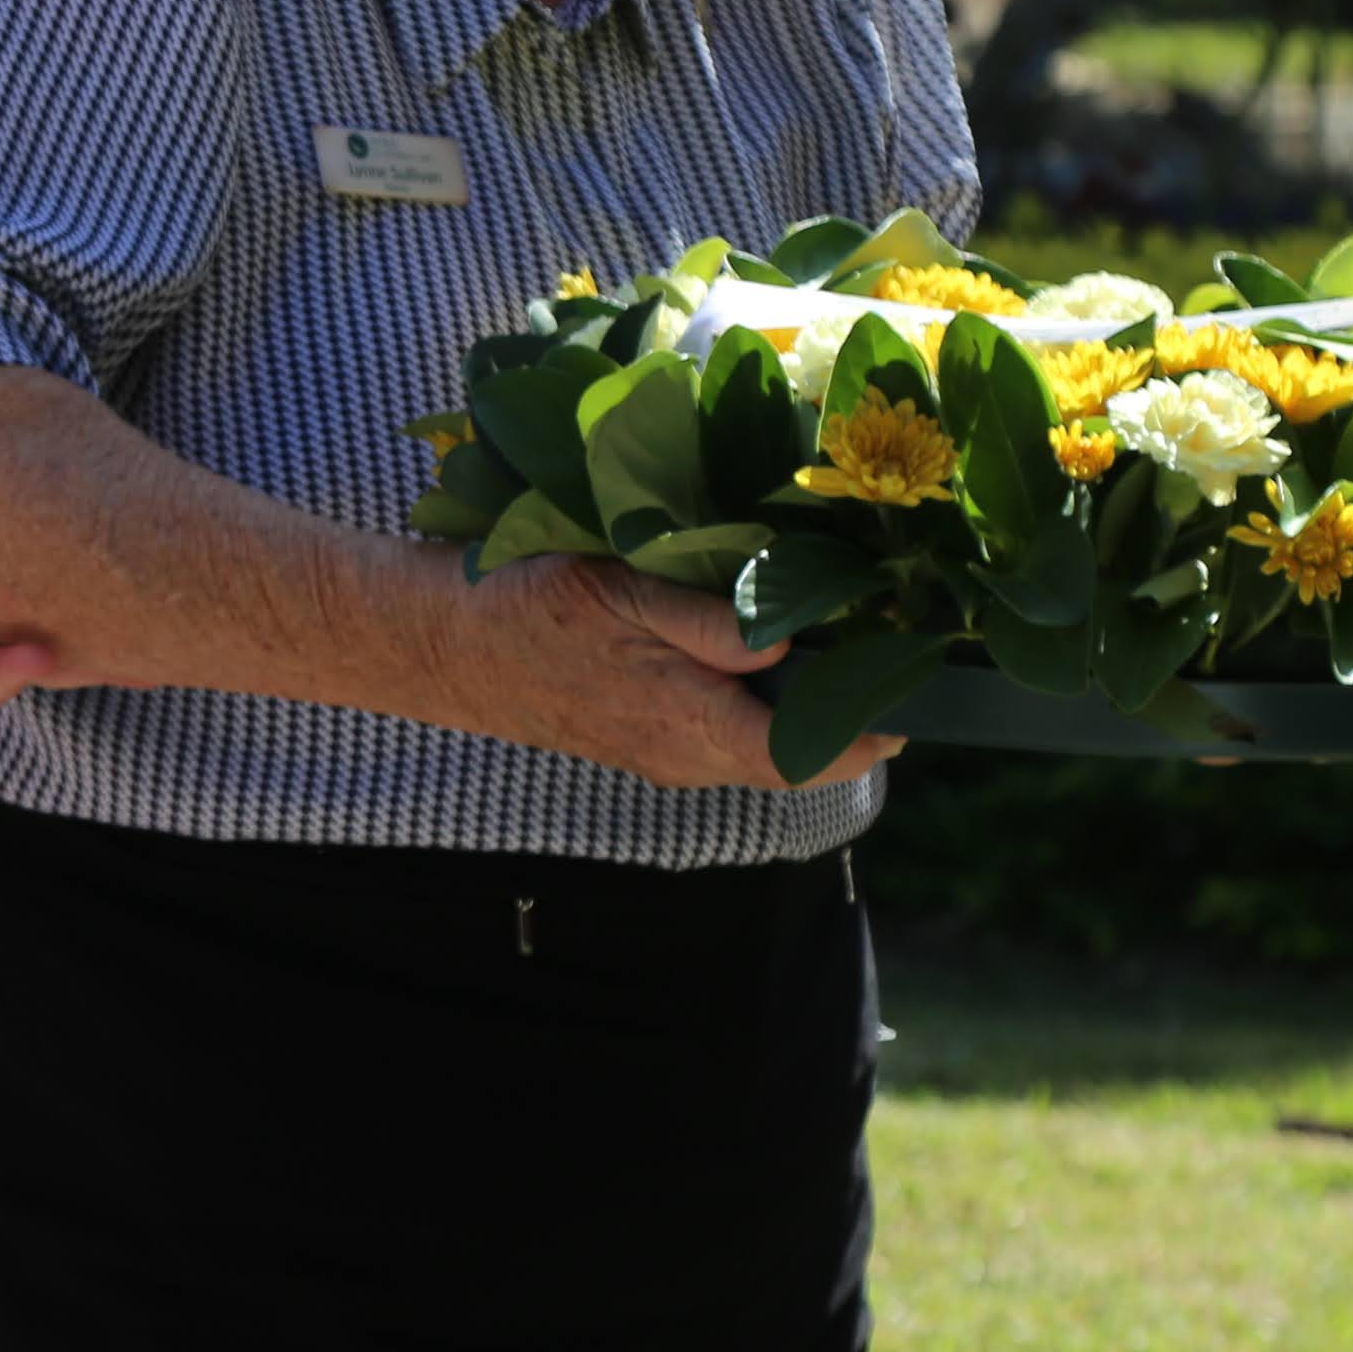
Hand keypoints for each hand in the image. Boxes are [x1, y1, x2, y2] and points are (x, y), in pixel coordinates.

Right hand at [457, 554, 897, 793]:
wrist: (443, 644)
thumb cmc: (530, 606)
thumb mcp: (621, 592)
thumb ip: (708, 625)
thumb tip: (785, 649)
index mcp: (686, 724)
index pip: (801, 759)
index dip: (861, 741)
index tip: (909, 711)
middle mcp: (678, 756)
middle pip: (783, 757)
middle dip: (833, 719)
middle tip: (876, 660)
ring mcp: (655, 755)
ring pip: (746, 745)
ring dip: (787, 712)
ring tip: (822, 652)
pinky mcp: (635, 741)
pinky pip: (710, 734)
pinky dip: (744, 706)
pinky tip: (745, 659)